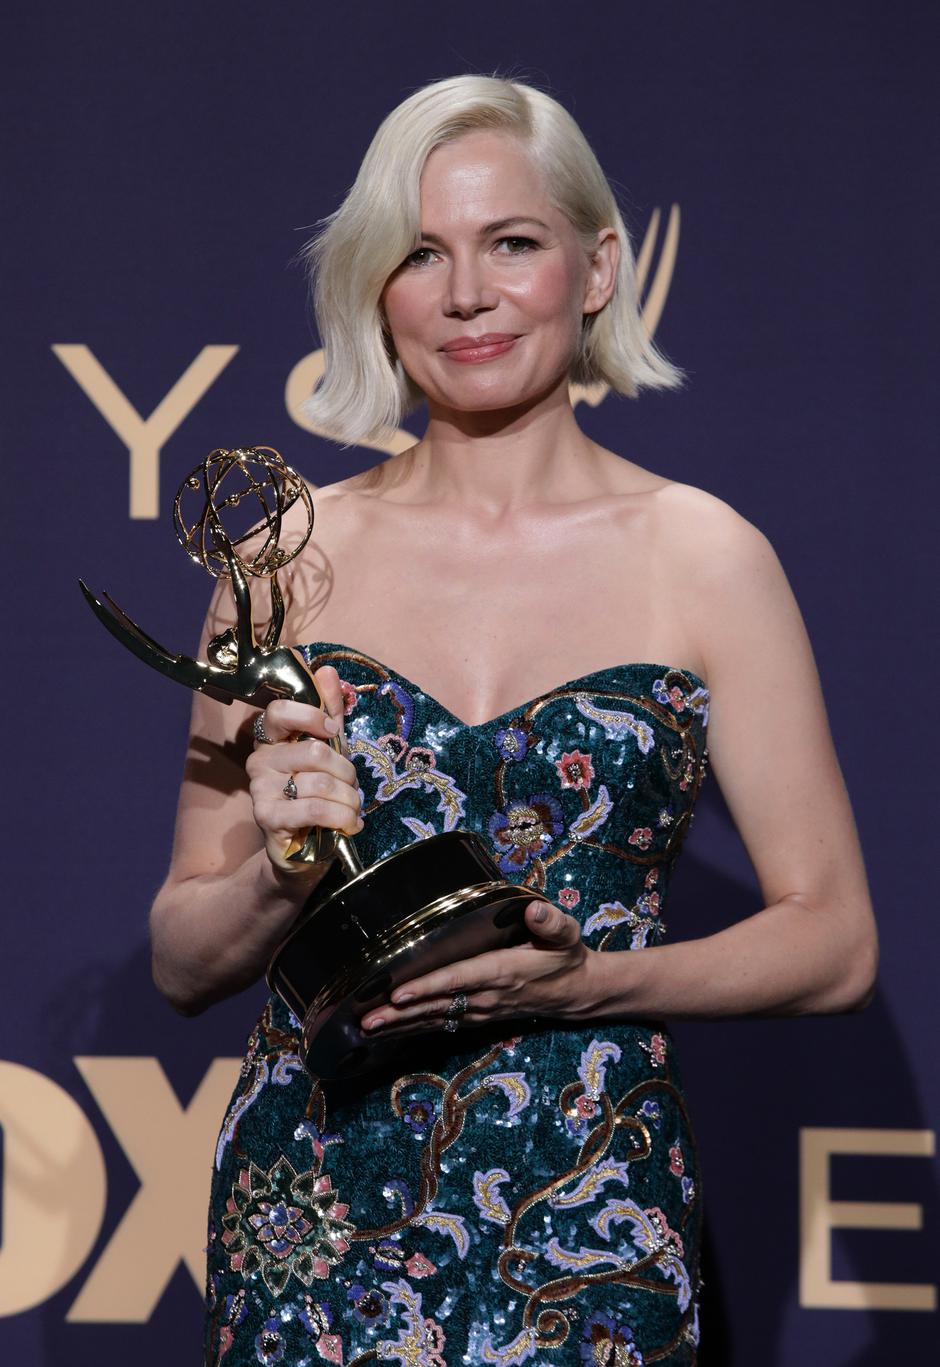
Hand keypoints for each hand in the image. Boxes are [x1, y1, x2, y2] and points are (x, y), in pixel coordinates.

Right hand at [245, 666, 361, 872]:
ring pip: (320, 783)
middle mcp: (259, 761)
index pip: (280, 711)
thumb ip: (329, 712)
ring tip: (352, 809)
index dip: (313, 716)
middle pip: (314, 751)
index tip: (335, 732)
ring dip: (349, 799)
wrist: (305, 848)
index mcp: (271, 739)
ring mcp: (260, 790)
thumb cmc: (317, 793)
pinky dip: (342, 817)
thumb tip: (327, 670)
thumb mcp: (330, 750)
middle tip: (352, 787)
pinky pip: (315, 809)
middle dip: (347, 772)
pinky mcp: (267, 818)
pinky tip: (349, 824)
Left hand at [360, 899, 595, 1035]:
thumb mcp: (566, 934)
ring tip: (366, 1029)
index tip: (398, 993)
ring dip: (400, 1025)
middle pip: (437, 1006)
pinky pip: (442, 1025)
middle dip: (400, 1014)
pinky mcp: (479, 1017)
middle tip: (365, 1020)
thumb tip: (534, 910)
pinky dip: (414, 1029)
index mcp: (502, 971)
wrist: (576, 992)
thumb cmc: (566, 956)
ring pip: (435, 1019)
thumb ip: (550, 922)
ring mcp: (481, 1011)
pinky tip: (391, 1032)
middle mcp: (487, 996)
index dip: (427, 987)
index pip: (459, 979)